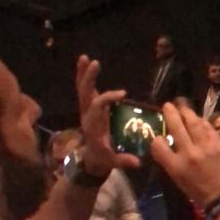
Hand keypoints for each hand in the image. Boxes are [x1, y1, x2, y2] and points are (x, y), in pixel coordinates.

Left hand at [75, 56, 141, 177]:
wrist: (91, 159)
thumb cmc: (104, 158)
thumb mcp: (113, 161)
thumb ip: (124, 161)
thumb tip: (138, 162)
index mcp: (93, 125)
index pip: (97, 106)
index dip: (108, 97)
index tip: (122, 94)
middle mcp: (87, 115)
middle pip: (84, 94)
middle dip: (89, 79)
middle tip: (96, 62)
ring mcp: (86, 110)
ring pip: (82, 89)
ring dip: (83, 73)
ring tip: (85, 57)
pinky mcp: (88, 107)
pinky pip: (84, 89)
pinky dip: (83, 76)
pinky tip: (86, 63)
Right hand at [151, 103, 219, 203]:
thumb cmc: (202, 195)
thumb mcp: (180, 182)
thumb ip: (173, 163)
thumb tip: (169, 147)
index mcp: (175, 167)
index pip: (158, 145)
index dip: (156, 139)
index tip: (158, 136)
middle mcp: (188, 153)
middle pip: (176, 127)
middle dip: (170, 113)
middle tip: (168, 105)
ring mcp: (205, 146)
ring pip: (193, 122)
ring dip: (187, 112)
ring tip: (183, 107)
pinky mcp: (219, 143)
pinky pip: (208, 127)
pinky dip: (202, 121)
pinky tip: (200, 119)